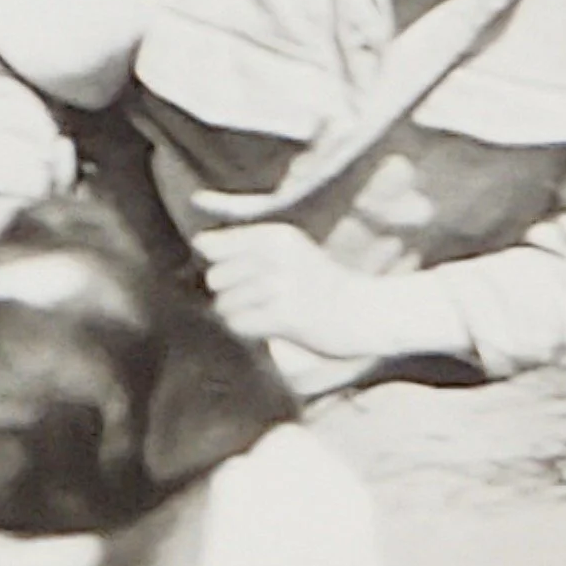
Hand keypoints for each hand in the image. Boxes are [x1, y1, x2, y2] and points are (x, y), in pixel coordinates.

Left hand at [192, 222, 403, 362]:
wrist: (366, 312)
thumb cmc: (318, 283)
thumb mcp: (288, 250)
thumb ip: (244, 244)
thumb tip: (199, 243)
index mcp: (275, 235)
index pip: (211, 245)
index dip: (216, 265)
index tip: (239, 275)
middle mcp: (277, 255)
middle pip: (214, 277)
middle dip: (227, 293)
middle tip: (256, 300)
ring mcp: (282, 286)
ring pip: (225, 304)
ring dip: (239, 314)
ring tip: (267, 313)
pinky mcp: (287, 316)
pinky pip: (239, 324)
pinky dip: (247, 330)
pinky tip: (269, 327)